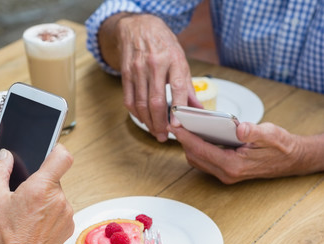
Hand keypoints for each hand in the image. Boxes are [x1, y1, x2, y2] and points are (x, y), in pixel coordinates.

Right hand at [0, 145, 73, 243]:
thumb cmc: (5, 237)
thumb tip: (5, 156)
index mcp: (41, 187)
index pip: (62, 156)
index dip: (56, 150)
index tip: (48, 152)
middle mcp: (59, 198)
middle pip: (54, 178)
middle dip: (40, 182)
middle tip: (23, 195)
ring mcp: (67, 212)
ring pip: (57, 195)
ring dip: (45, 199)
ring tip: (27, 214)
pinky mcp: (69, 225)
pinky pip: (60, 210)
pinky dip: (50, 213)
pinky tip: (35, 224)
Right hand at [100, 13, 198, 141]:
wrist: (138, 27)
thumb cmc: (163, 45)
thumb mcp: (181, 60)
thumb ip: (188, 86)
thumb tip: (197, 109)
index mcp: (173, 59)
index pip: (177, 88)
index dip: (177, 109)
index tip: (178, 126)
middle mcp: (154, 64)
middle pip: (156, 100)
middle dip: (160, 123)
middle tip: (164, 136)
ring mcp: (137, 69)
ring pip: (141, 103)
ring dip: (148, 122)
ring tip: (155, 132)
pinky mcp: (125, 73)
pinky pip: (129, 99)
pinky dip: (136, 113)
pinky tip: (143, 119)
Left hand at [171, 110, 323, 183]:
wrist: (294, 160)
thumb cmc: (282, 146)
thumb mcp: (271, 134)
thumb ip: (254, 131)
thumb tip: (239, 128)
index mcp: (234, 165)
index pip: (202, 150)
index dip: (186, 137)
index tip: (175, 125)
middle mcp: (227, 173)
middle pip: (195, 157)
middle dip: (184, 141)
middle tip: (175, 123)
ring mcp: (226, 174)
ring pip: (198, 160)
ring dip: (189, 145)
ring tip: (184, 127)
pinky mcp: (227, 171)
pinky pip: (206, 160)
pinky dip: (198, 148)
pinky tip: (199, 133)